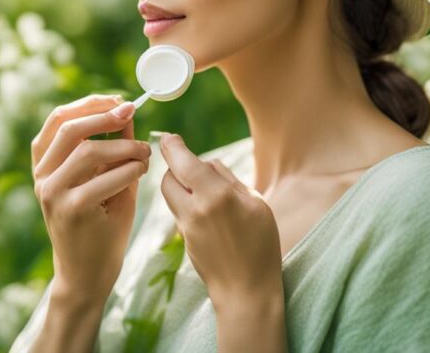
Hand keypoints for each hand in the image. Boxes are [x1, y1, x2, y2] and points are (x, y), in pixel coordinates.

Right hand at [31, 94, 151, 302]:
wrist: (88, 275)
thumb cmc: (101, 224)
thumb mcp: (106, 178)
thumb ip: (113, 147)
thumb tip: (127, 111)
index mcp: (45, 165)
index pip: (58, 120)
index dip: (88, 104)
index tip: (118, 100)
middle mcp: (42, 177)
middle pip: (70, 130)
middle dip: (104, 116)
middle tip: (132, 113)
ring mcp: (52, 194)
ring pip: (87, 151)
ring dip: (124, 147)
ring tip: (144, 154)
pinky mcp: (69, 210)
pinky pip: (102, 179)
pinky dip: (127, 170)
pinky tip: (140, 172)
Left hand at [157, 133, 283, 302]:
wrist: (247, 291)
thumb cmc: (261, 245)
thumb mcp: (256, 203)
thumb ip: (227, 179)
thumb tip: (205, 163)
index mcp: (215, 194)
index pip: (181, 160)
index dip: (171, 145)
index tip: (169, 138)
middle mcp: (194, 208)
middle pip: (168, 176)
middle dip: (176, 167)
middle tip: (194, 168)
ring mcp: (185, 226)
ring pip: (169, 194)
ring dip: (179, 186)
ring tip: (203, 191)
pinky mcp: (182, 239)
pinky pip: (178, 211)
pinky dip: (185, 204)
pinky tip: (207, 214)